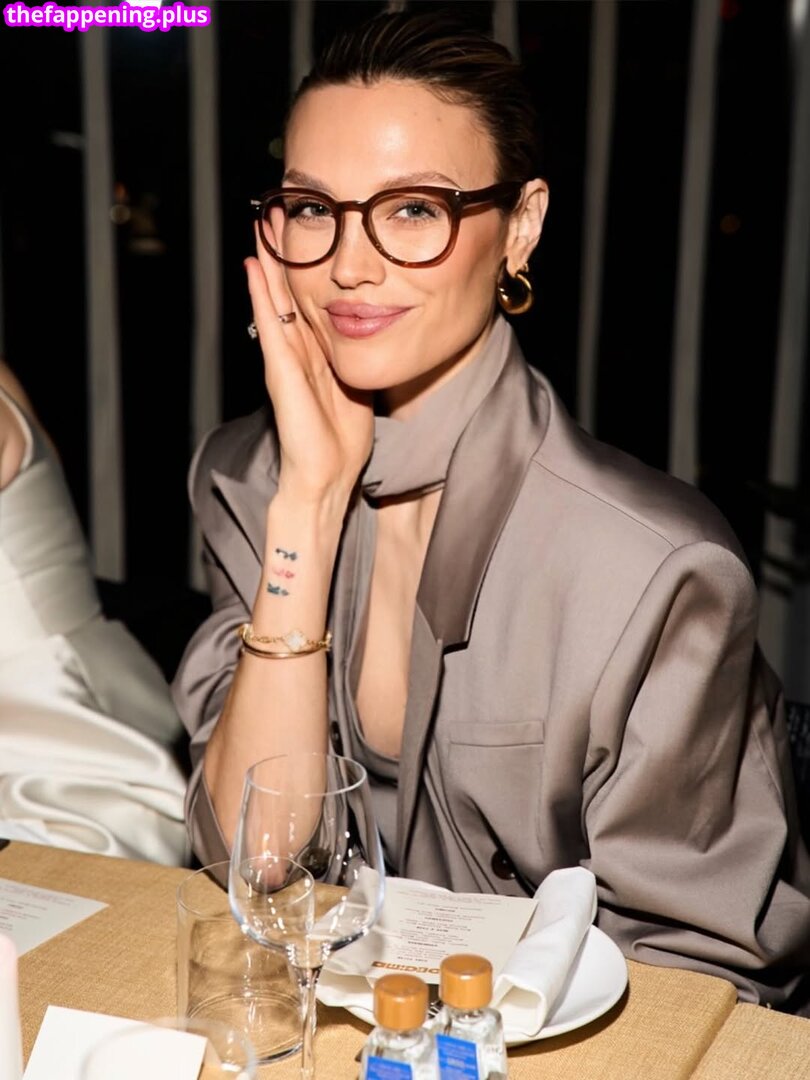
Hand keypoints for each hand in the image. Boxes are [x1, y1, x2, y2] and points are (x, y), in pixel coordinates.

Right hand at [245, 225, 373, 508]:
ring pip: (274, 300)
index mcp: (316, 354)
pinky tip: (255, 268)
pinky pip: (270, 326)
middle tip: (273, 210)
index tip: (306, 229)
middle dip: (282, 253)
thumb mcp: (359, 385)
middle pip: (285, 292)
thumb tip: (379, 333)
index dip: (304, 266)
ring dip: (268, 262)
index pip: (307, 300)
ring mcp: (285, 360)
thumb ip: (360, 358)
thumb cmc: (342, 440)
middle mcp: (297, 351)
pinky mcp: (280, 372)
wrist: (326, 477)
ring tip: (261, 225)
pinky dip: (262, 296)